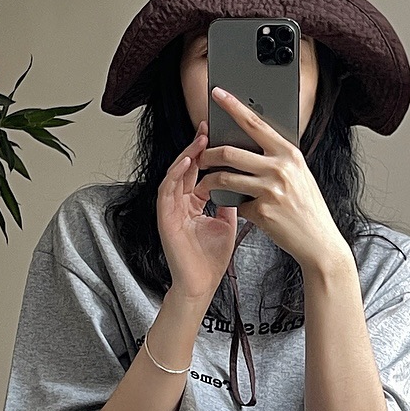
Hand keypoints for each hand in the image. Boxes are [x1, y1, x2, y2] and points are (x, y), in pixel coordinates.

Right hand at [156, 120, 240, 303]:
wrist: (201, 285)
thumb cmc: (211, 260)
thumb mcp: (227, 224)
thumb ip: (230, 202)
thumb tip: (244, 180)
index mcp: (192, 203)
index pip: (199, 170)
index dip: (208, 152)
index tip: (222, 134)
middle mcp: (179, 203)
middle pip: (187, 167)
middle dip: (197, 146)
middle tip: (210, 125)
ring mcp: (170, 210)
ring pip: (175, 174)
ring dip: (186, 155)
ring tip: (201, 138)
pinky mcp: (164, 218)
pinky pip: (167, 191)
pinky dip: (176, 175)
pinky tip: (188, 162)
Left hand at [193, 87, 344, 268]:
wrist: (319, 241)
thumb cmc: (308, 208)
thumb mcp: (299, 175)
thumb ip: (278, 159)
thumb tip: (252, 145)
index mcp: (289, 153)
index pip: (255, 123)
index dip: (233, 106)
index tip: (217, 94)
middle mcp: (280, 168)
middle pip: (230, 152)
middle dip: (208, 154)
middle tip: (201, 157)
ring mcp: (271, 190)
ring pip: (225, 177)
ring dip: (209, 181)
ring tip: (204, 184)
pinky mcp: (262, 211)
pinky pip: (235, 203)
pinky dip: (232, 205)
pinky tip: (235, 207)